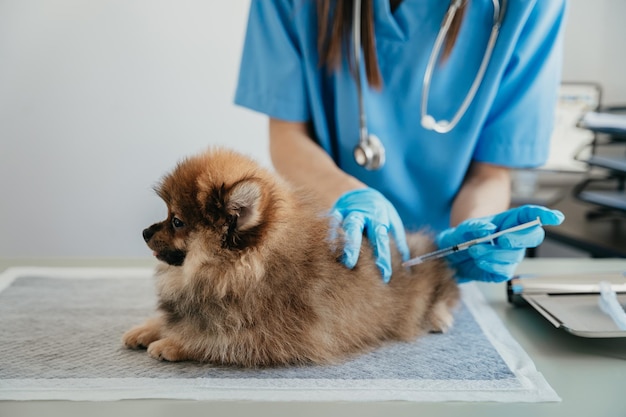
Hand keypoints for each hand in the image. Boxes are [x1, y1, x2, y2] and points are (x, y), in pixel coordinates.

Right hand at [330, 188, 409, 282]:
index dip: (382, 258)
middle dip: (353, 246)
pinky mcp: (335, 211)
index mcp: (379, 216)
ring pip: (341, 226)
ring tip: (339, 260)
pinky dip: (330, 235)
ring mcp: (347, 211)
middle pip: (356, 228)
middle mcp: (361, 213)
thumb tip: (408, 266)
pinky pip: (331, 223)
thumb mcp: (393, 223)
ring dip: (339, 243)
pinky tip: (330, 249)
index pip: (380, 239)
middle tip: (350, 264)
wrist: (363, 194)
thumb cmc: (381, 213)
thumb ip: (400, 243)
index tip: (384, 275)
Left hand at [436, 205, 563, 282]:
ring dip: (494, 254)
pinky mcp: (503, 270)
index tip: (555, 218)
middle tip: (502, 240)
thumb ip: (473, 226)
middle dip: (520, 238)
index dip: (544, 215)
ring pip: (515, 256)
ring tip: (475, 250)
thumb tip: (487, 229)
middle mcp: (515, 238)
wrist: (453, 254)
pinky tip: (480, 262)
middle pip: (533, 236)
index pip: (531, 215)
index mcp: (509, 221)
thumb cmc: (463, 236)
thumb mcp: (463, 227)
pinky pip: (504, 271)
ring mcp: (511, 255)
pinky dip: (491, 266)